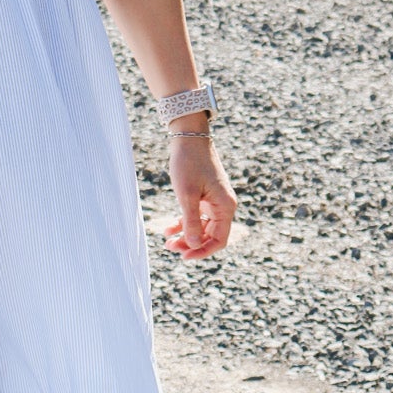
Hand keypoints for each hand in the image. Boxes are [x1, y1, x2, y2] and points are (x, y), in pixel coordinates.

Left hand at [163, 133, 236, 259]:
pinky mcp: (205, 195)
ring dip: (186, 235)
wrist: (188, 136)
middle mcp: (223, 206)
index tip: (184, 256)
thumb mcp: (187, 194)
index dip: (202, 251)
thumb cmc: (188, 163)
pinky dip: (184, 223)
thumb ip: (191, 221)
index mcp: (225, 207)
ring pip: (202, 227)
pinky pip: (197, 216)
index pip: (219, 240)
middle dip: (191, 244)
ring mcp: (214, 201)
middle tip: (170, 248)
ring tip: (167, 242)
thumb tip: (193, 244)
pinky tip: (168, 229)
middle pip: (210, 235)